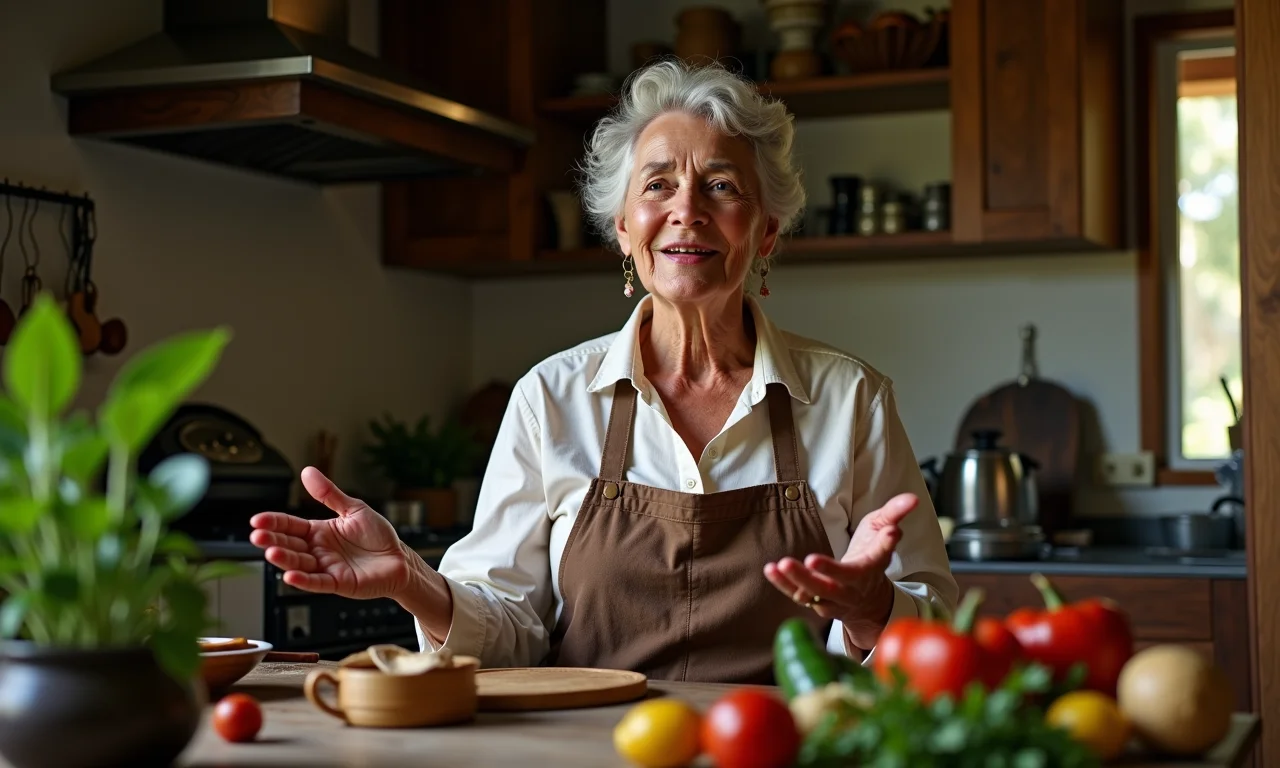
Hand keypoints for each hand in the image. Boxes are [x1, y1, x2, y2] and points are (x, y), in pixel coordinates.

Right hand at [249, 467, 415, 599]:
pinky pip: (317, 583)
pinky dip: (304, 581)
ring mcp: (326, 568)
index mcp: (318, 531)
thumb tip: (307, 471)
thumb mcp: (353, 509)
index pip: (290, 525)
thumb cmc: (377, 535)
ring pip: (300, 564)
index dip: (274, 522)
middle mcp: (318, 550)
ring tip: (271, 552)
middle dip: (273, 540)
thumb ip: (329, 494)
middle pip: (290, 545)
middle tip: (258, 535)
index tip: (257, 520)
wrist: (399, 558)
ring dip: (285, 559)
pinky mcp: (338, 583)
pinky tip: (290, 576)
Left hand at [763, 493, 917, 648]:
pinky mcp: (815, 602)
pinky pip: (797, 595)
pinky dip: (783, 584)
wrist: (866, 598)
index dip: (886, 544)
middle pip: (840, 583)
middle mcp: (853, 587)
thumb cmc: (871, 557)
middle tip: (810, 560)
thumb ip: (895, 513)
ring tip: (782, 564)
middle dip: (826, 572)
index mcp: (871, 567)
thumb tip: (913, 498)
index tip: (891, 533)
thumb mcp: (883, 531)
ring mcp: (833, 598)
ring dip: (797, 581)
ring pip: (815, 594)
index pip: (880, 555)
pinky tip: (770, 569)